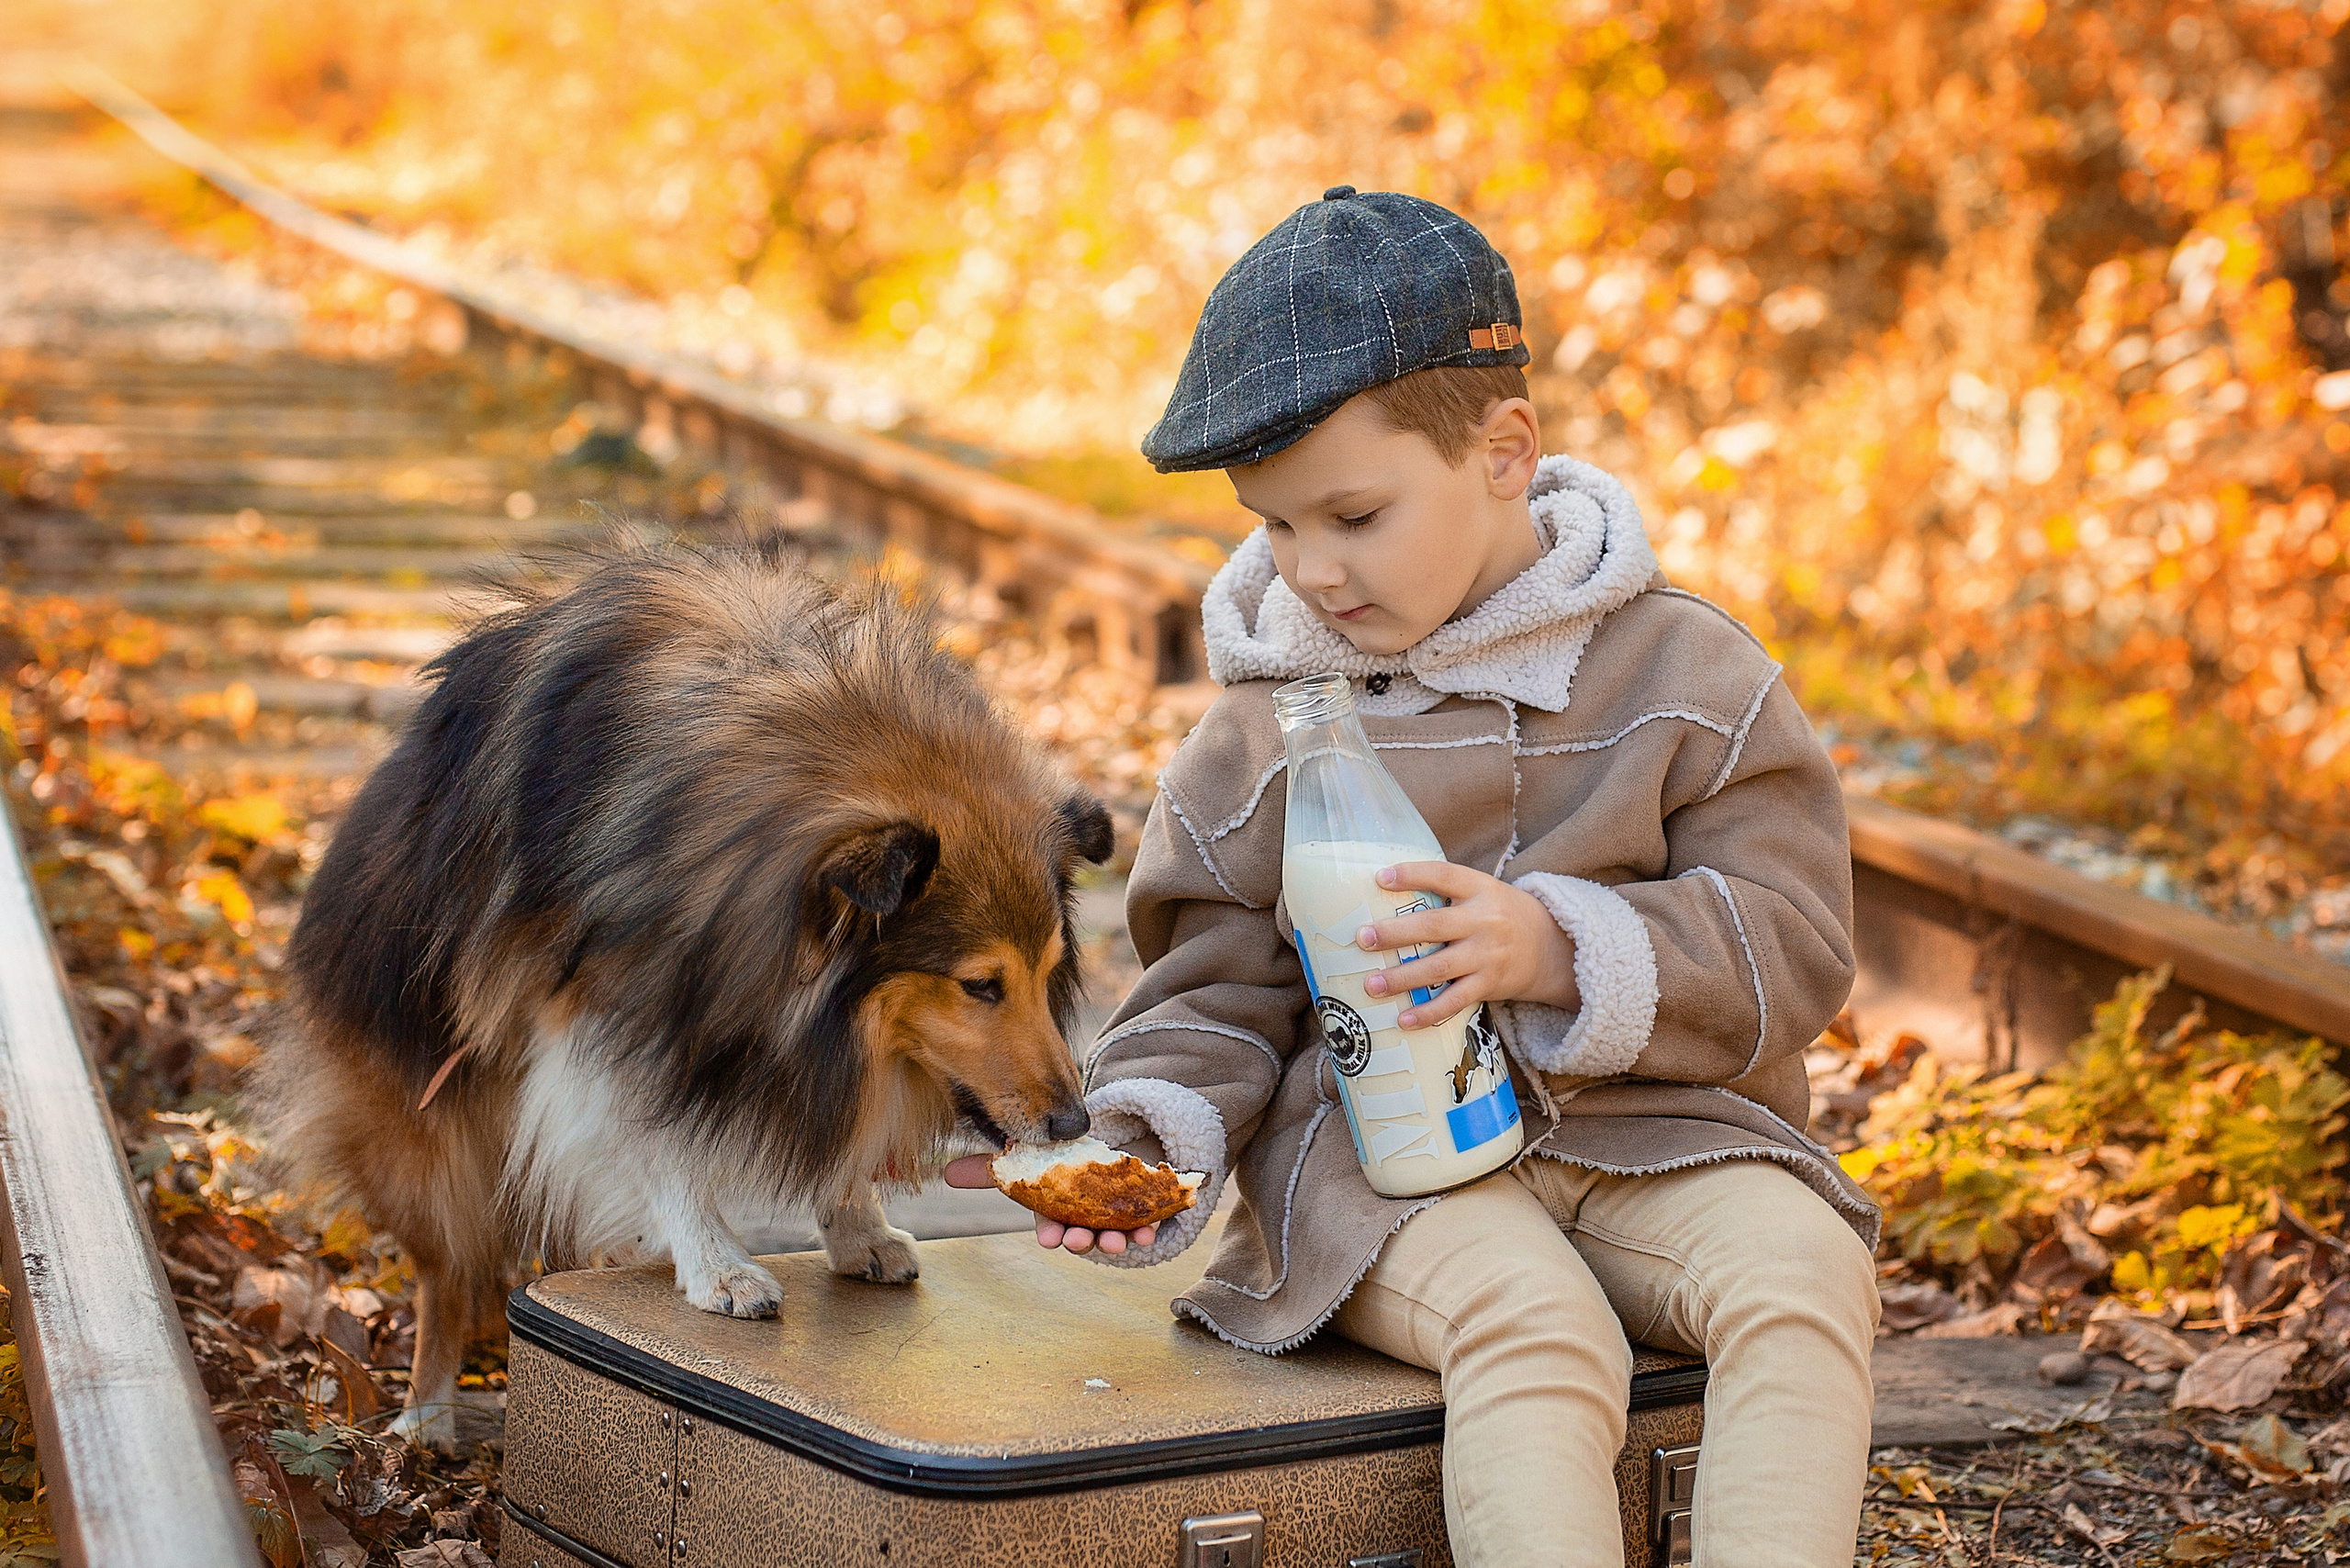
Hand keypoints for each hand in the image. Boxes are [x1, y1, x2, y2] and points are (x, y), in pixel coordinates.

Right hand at [942, 1154, 1158, 1255]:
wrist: (1105, 1148)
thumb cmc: (1059, 1162)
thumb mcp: (1028, 1161)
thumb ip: (991, 1168)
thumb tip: (944, 1173)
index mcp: (1056, 1210)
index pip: (1050, 1226)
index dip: (1050, 1233)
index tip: (1049, 1239)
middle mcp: (1083, 1219)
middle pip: (1081, 1234)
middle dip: (1081, 1240)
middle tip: (1082, 1241)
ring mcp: (1112, 1218)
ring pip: (1111, 1235)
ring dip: (1113, 1241)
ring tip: (1117, 1242)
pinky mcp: (1139, 1213)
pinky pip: (1144, 1225)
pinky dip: (1146, 1230)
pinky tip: (1150, 1233)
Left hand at [1356, 861, 1579, 1027]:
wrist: (1552, 948)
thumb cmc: (1502, 915)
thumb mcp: (1484, 892)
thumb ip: (1447, 892)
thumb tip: (1387, 893)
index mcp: (1480, 889)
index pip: (1444, 875)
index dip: (1412, 875)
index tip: (1380, 878)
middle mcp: (1484, 921)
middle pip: (1435, 925)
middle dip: (1395, 933)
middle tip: (1362, 938)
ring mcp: (1487, 955)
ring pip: (1439, 967)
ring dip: (1402, 977)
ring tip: (1371, 984)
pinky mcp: (1489, 984)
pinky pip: (1454, 1001)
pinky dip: (1428, 1012)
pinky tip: (1403, 1019)